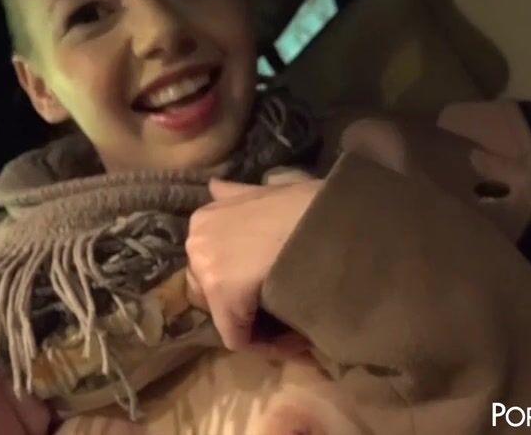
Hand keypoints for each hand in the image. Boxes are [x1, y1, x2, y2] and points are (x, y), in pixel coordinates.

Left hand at [186, 175, 320, 350]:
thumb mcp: (267, 191)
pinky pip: (237, 337)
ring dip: (260, 325)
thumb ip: (237, 194)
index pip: (212, 266)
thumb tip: (214, 186)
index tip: (278, 292)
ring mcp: (206, 269)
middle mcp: (196, 242)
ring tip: (297, 326)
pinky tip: (300, 340)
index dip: (244, 285)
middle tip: (283, 310)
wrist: (334, 217)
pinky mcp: (223, 296)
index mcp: (204, 217)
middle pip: (211, 293)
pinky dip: (268, 344)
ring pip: (226, 316)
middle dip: (245, 305)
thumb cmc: (309, 204)